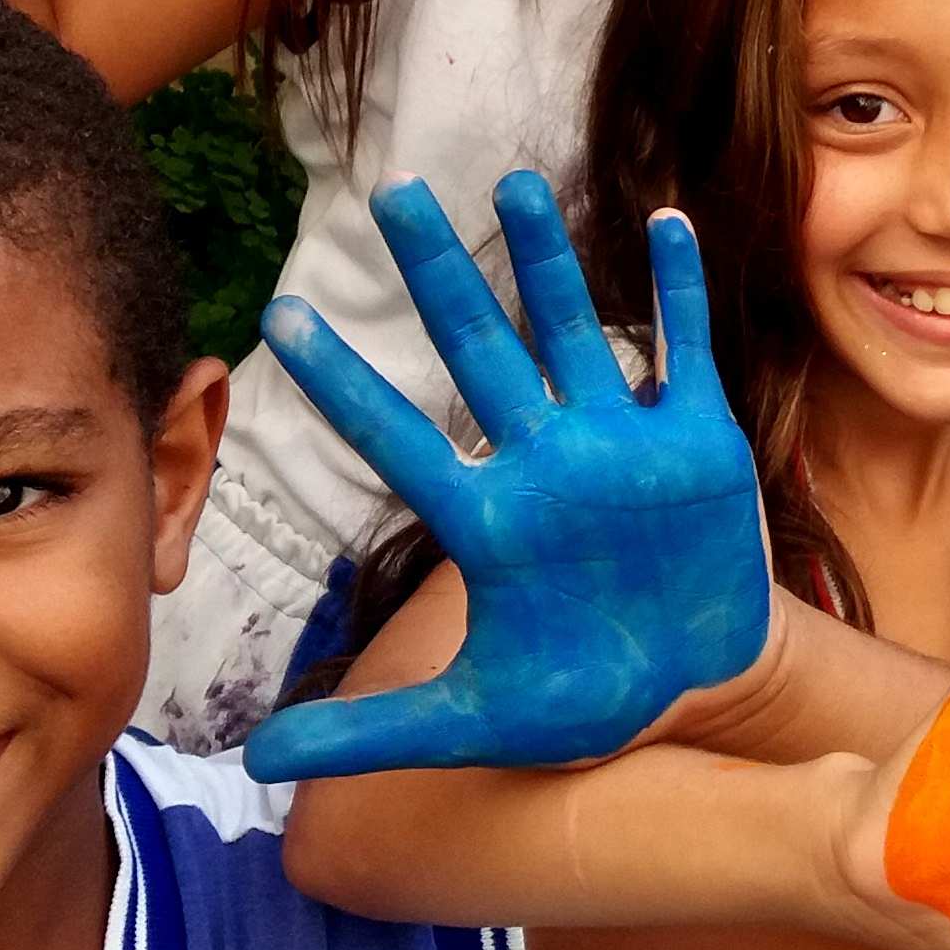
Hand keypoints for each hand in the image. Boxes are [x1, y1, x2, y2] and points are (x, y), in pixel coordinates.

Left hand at [243, 172, 770, 781]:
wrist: (693, 685)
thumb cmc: (582, 698)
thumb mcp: (471, 723)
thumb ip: (369, 735)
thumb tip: (253, 766)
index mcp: (489, 522)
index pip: (398, 438)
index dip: (342, 381)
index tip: (280, 317)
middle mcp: (546, 464)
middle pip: (480, 351)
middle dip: (439, 274)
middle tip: (392, 195)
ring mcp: (621, 444)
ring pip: (572, 331)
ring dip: (547, 260)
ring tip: (513, 182)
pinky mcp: (697, 440)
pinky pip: (685, 351)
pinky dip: (678, 291)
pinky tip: (666, 220)